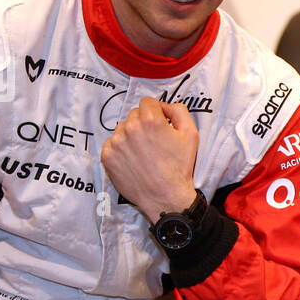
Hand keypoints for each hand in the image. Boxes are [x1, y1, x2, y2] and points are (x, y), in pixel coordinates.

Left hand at [100, 97, 200, 221]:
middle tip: (153, 141)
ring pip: (122, 128)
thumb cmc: (179, 168)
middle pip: (134, 114)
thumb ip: (179, 111)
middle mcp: (130, 128)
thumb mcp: (191, 135)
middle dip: (143, 123)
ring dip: (131, 135)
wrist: (165, 197)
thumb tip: (166, 106)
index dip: (156, 111)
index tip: (160, 122)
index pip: (147, 102)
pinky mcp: (107, 156)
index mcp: (150, 120)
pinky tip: (133, 160)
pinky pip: (112, 143)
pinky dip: (121, 149)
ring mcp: (116, 143)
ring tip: (143, 153)